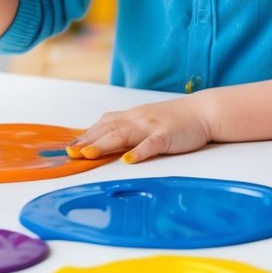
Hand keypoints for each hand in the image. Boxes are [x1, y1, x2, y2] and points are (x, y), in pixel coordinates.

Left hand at [66, 96, 215, 163]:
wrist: (202, 112)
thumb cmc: (173, 120)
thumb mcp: (145, 122)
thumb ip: (125, 130)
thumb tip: (101, 142)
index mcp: (131, 117)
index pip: (102, 126)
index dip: (85, 136)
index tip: (69, 148)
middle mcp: (137, 119)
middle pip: (108, 130)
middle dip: (88, 141)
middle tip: (71, 153)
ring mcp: (151, 127)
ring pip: (124, 135)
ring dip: (104, 144)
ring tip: (88, 154)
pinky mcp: (167, 136)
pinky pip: (151, 144)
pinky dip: (139, 152)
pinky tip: (128, 160)